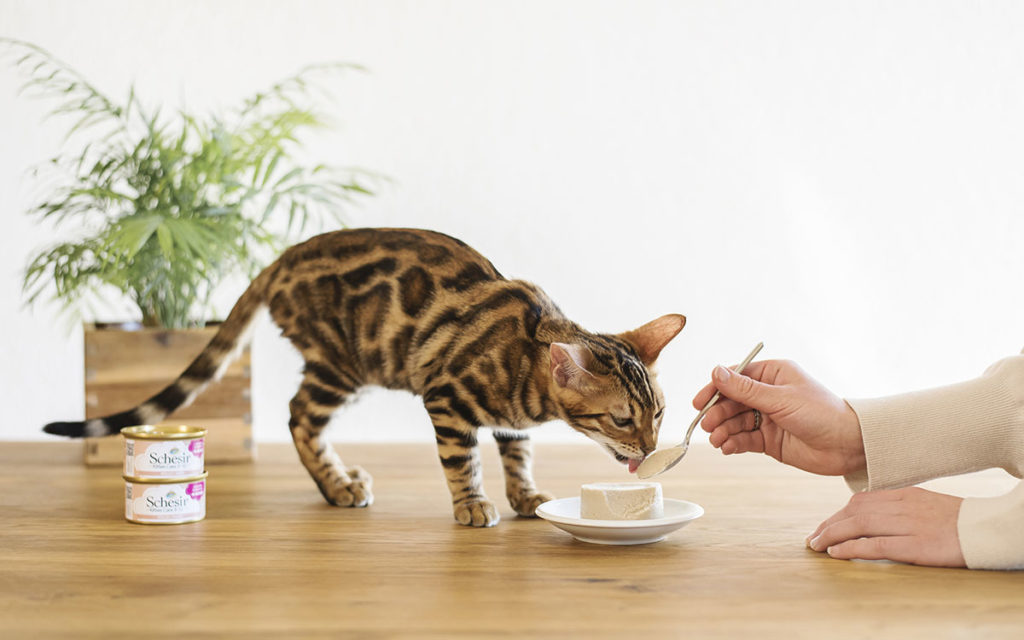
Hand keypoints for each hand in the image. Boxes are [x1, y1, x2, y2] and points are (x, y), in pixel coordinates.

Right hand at [693, 359, 864, 475]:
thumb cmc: (821, 413)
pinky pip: (745, 439)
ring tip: (718, 441)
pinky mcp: (770, 440)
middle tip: (708, 426)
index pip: (735, 378)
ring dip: (724, 430)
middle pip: (731, 401)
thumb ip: (745, 389)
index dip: (715, 389)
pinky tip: (728, 448)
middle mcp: (768, 394)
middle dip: (718, 414)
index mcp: (772, 375)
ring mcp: (768, 418)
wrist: (848, 445)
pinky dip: (734, 443)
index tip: (699, 403)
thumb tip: (716, 372)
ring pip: (735, 422)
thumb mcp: (780, 398)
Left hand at [806, 487, 965, 566]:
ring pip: (858, 524)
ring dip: (832, 535)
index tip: (823, 525)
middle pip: (853, 511)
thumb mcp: (923, 503)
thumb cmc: (954, 520)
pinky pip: (875, 544)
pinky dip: (851, 548)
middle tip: (812, 539)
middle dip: (828, 525)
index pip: (859, 500)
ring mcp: (907, 524)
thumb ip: (897, 505)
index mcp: (902, 493)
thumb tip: (868, 512)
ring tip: (817, 546)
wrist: (984, 529)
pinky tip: (836, 553)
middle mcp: (901, 505)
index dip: (836, 513)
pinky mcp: (914, 545)